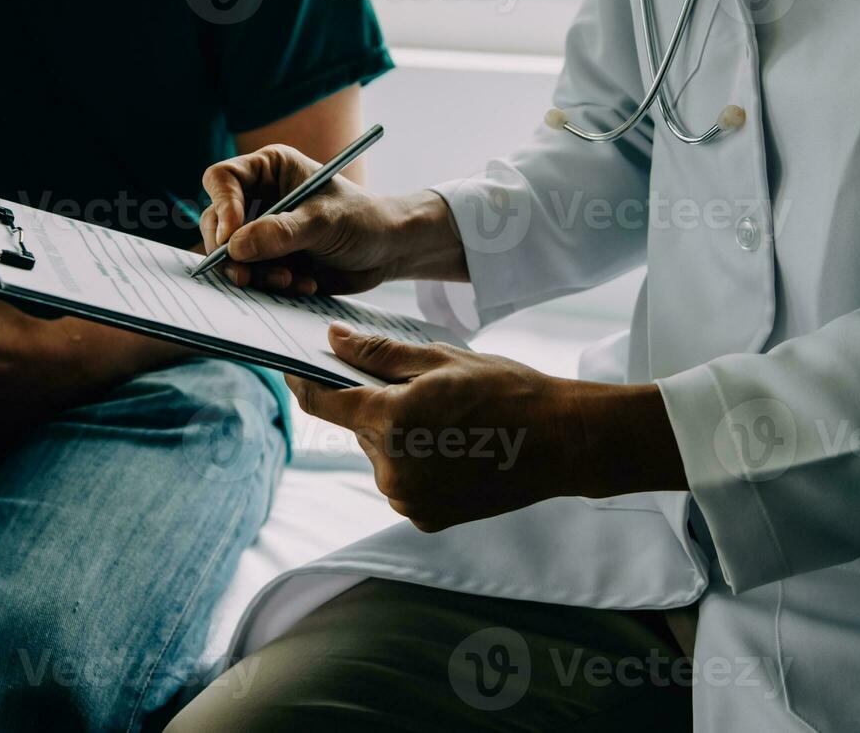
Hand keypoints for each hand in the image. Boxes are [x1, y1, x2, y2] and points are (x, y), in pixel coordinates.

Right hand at [200, 145, 464, 293]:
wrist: (387, 250)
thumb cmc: (363, 219)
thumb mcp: (325, 221)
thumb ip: (281, 232)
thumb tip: (235, 247)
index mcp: (268, 169)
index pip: (221, 179)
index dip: (221, 208)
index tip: (231, 241)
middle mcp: (258, 197)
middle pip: (216, 222)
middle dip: (231, 253)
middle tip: (246, 276)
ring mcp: (260, 230)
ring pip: (230, 255)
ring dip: (253, 274)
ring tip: (289, 281)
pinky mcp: (268, 260)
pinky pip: (251, 276)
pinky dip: (270, 286)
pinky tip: (303, 285)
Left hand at [286, 324, 685, 531]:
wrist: (562, 441)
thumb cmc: (506, 390)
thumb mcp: (440, 359)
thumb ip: (377, 355)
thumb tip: (332, 341)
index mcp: (388, 422)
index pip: (322, 403)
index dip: (305, 383)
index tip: (297, 369)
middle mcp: (390, 468)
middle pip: (360, 428)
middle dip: (378, 406)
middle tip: (423, 390)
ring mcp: (407, 499)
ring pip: (382, 456)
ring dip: (399, 437)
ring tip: (452, 422)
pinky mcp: (425, 518)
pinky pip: (403, 483)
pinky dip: (418, 464)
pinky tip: (456, 449)